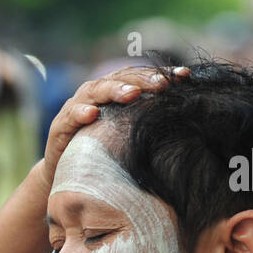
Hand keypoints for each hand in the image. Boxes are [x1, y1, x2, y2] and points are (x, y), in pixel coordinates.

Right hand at [39, 65, 189, 187]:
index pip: (141, 77)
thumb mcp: (130, 137)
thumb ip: (149, 124)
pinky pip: (70, 116)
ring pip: (95, 91)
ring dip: (113, 91)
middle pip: (120, 78)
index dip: (162, 75)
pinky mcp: (60, 127)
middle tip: (162, 85)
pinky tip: (91, 114)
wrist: (66, 177)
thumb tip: (192, 121)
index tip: (185, 77)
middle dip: (142, 80)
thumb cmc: (104, 155)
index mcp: (116, 93)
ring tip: (131, 94)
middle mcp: (97, 95)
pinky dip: (80, 112)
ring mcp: (77, 108)